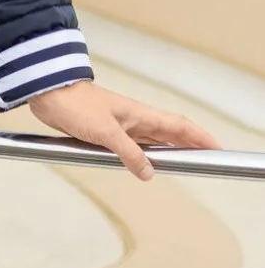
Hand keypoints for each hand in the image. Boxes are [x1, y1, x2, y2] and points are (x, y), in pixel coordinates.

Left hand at [28, 80, 220, 180]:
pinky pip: (133, 146)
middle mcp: (134, 119)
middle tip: (208, 160)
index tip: (218, 148)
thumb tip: (149, 172)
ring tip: (184, 165)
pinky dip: (144, 156)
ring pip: (152, 141)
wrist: (49, 94)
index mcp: (139, 114)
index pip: (178, 125)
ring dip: (168, 151)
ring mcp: (120, 125)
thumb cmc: (76, 105)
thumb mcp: (106, 133)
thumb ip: (129, 153)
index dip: (199, 136)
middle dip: (190, 146)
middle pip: (169, 134)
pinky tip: (146, 165)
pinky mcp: (105, 132)